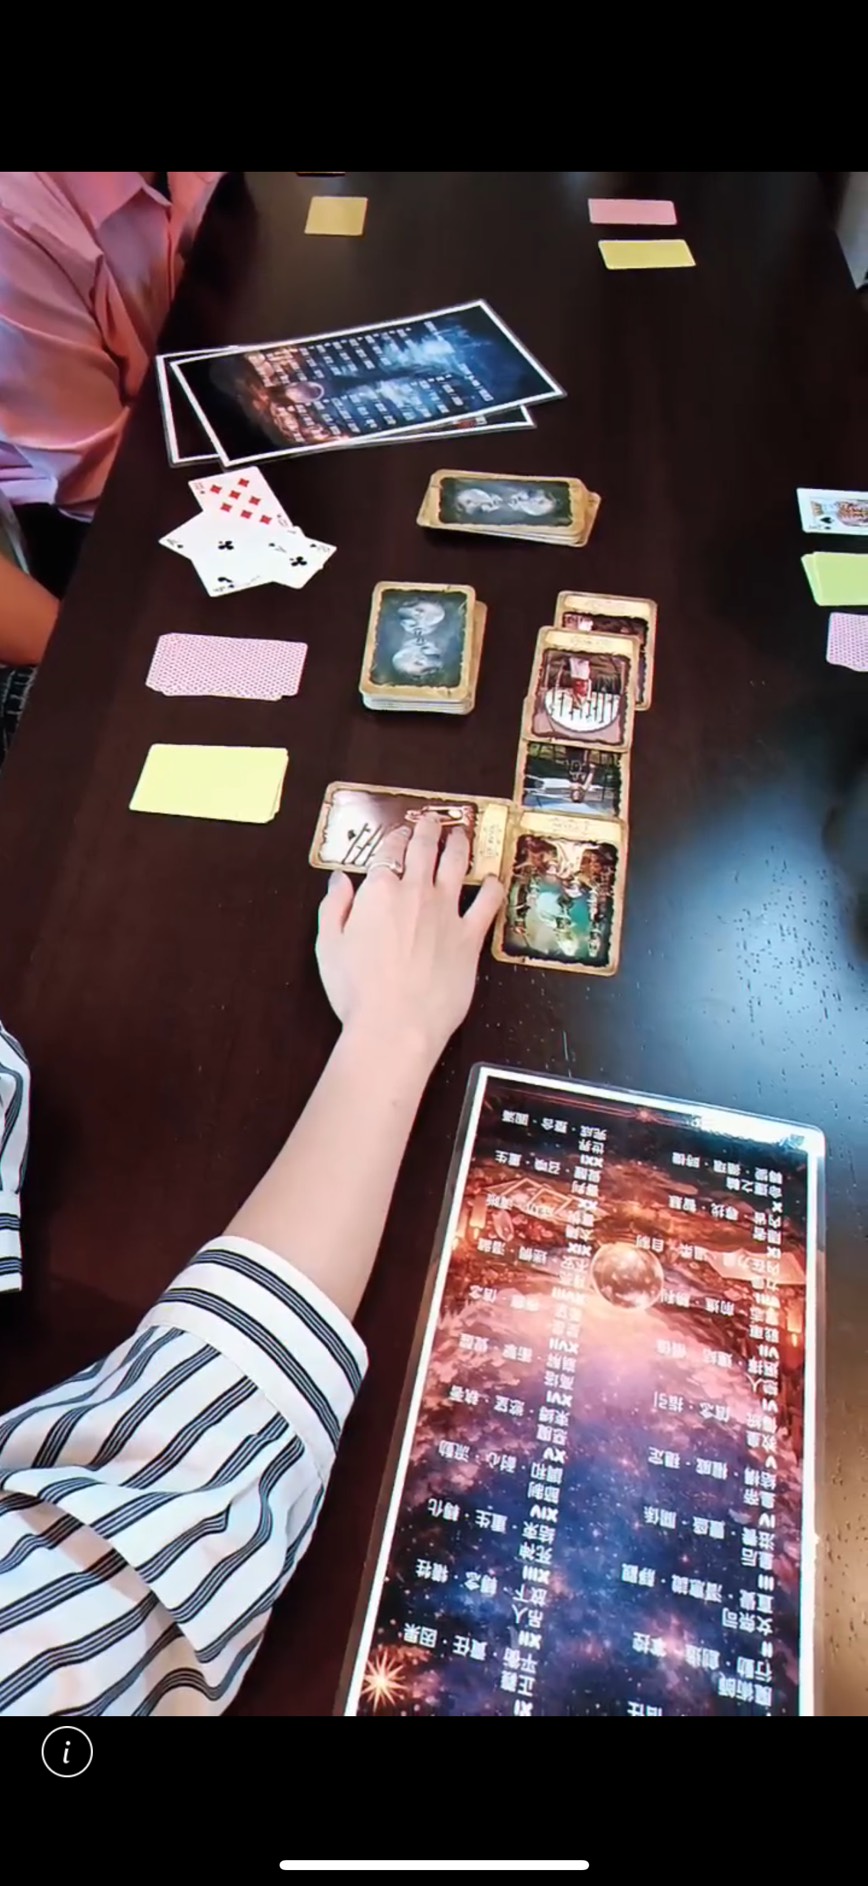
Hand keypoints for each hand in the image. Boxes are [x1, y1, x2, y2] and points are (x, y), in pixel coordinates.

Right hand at [316, 812, 503, 1066]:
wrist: (397, 1023)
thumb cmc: (357, 990)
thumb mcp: (329, 946)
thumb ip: (335, 908)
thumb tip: (340, 880)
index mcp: (380, 891)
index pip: (388, 852)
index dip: (394, 839)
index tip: (398, 834)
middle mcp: (416, 893)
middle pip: (424, 850)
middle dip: (428, 830)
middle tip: (432, 819)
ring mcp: (447, 912)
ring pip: (456, 865)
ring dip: (458, 845)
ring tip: (461, 834)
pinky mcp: (469, 937)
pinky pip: (487, 903)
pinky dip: (491, 887)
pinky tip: (493, 879)